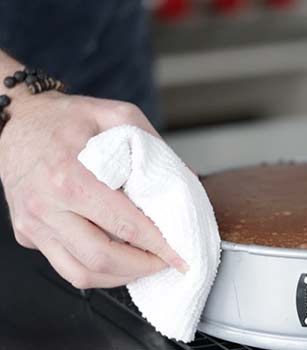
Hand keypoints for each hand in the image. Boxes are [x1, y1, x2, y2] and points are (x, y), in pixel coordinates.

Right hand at [0, 89, 187, 288]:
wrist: (17, 121)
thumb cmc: (66, 117)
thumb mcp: (117, 116)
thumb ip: (154, 147)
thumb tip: (186, 179)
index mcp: (69, 175)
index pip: (123, 224)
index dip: (158, 244)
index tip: (180, 254)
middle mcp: (46, 205)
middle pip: (102, 257)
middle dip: (143, 267)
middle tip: (166, 262)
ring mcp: (33, 224)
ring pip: (81, 273)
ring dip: (121, 277)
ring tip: (146, 266)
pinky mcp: (28, 234)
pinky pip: (65, 267)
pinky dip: (97, 273)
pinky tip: (119, 262)